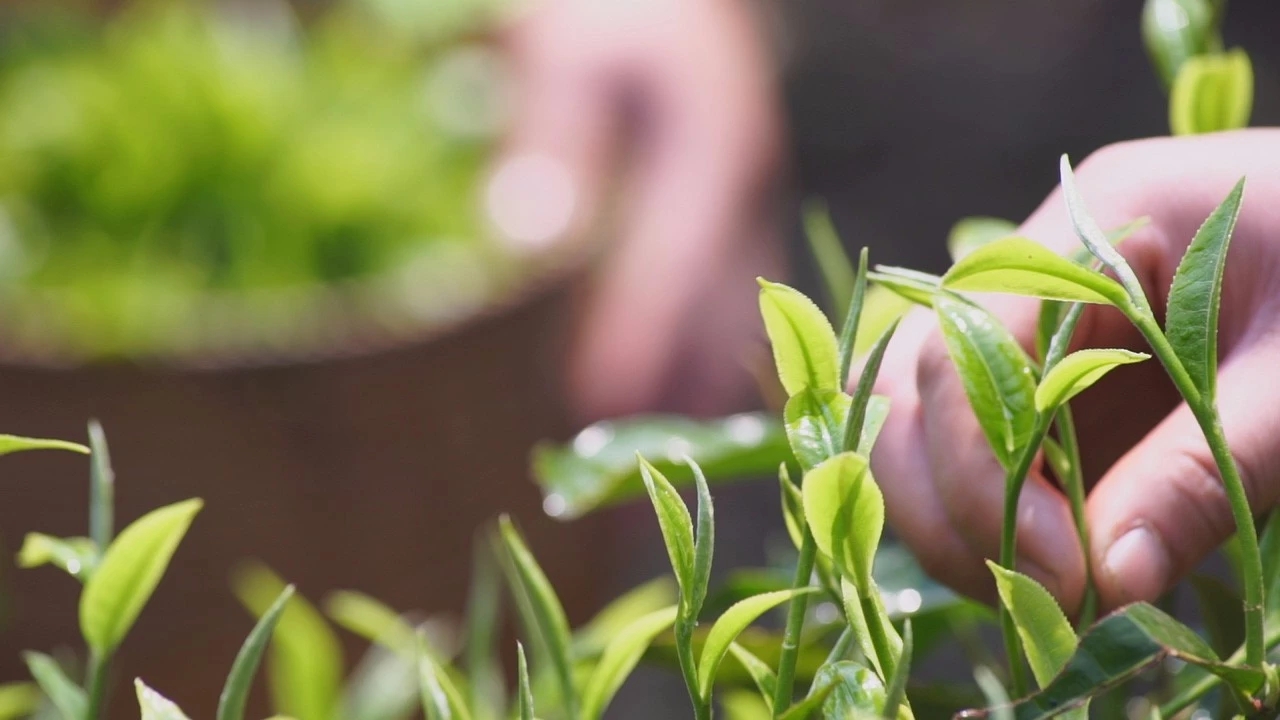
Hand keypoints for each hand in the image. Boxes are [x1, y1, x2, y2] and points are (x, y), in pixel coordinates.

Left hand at [493, 0, 786, 419]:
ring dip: (697, 382)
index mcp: (712, 146)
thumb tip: (524, 237)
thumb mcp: (571, 51)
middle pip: (720, 306)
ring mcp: (750, 200)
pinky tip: (676, 396)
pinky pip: (732, 298)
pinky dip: (704, 351)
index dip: (639, 334)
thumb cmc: (610, 10)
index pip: (675, 260)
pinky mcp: (736, 211)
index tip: (597, 400)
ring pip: (736, 313)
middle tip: (627, 468)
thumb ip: (551, 138)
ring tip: (653, 459)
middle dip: (676, 386)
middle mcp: (745, 185)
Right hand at [870, 129, 1279, 614]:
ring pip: (925, 427)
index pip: (963, 351)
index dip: (983, 473)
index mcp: (1084, 238)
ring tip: (1048, 597)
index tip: (1062, 574)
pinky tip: (1058, 575)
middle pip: (914, 390)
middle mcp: (1032, 280)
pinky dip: (998, 523)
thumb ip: (1202, 472)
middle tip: (1040, 599)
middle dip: (949, 506)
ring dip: (959, 522)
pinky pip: (984, 455)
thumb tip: (1112, 586)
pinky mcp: (1057, 386)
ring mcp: (1035, 334)